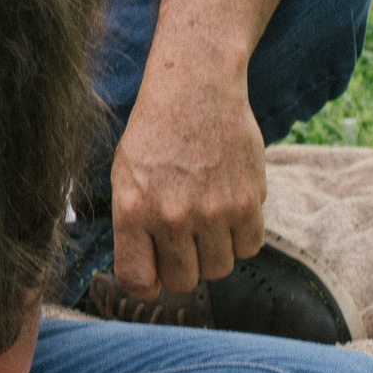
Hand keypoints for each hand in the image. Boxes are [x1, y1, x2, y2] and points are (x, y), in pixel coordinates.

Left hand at [109, 67, 266, 297]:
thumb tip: (145, 275)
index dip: (146, 283)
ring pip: (219, 269)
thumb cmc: (154, 133)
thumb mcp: (124, 176)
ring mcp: (212, 211)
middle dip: (182, 267)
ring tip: (206, 220)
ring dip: (214, 252)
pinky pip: (249, 248)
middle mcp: (171, 216)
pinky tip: (229, 211)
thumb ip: (132, 225)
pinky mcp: (247, 201)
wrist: (195, 88)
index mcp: (131, 210)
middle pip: (183, 281)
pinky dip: (241, 237)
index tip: (153, 271)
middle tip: (183, 240)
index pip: (137, 281)